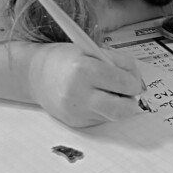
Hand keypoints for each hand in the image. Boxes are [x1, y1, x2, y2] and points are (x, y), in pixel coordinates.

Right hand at [25, 43, 141, 126]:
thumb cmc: (65, 59)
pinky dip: (102, 109)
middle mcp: (78, 94)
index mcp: (83, 70)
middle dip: (130, 101)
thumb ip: (118, 62)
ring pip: (112, 115)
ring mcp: (76, 111)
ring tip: (105, 91)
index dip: (134, 82)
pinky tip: (91, 97)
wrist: (35, 74)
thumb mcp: (92, 50)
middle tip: (127, 92)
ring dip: (116, 104)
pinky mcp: (75, 123)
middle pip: (122, 109)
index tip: (132, 79)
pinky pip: (100, 118)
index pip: (124, 83)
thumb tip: (138, 83)